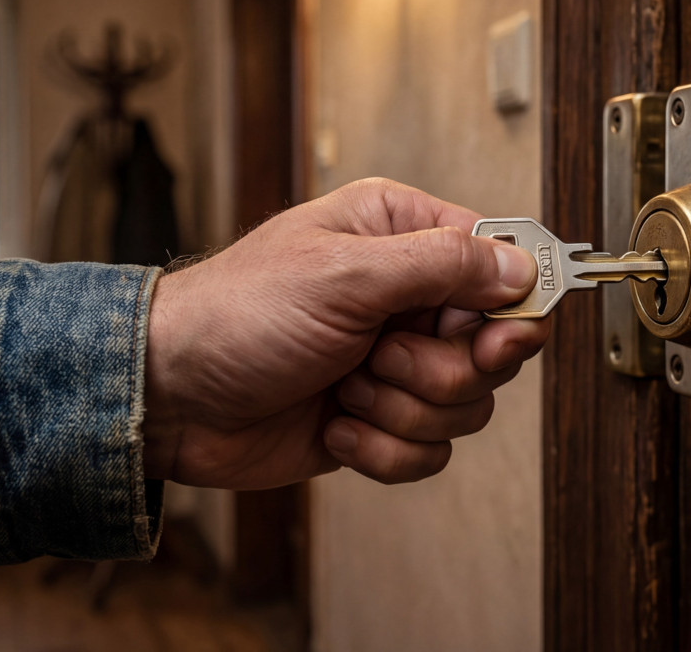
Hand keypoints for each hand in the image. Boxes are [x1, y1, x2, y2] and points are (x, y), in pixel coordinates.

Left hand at [142, 178, 550, 488]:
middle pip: (494, 346)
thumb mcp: (342, 274)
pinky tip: (338, 425)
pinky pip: (433, 451)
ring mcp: (396, 362)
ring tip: (346, 386)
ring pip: (468, 404)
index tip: (498, 334)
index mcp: (402, 238)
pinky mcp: (383, 419)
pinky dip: (385, 450)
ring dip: (403, 409)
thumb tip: (519, 268)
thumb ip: (441, 264)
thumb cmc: (236, 315)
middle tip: (383, 357)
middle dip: (438, 368)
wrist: (171, 397)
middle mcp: (408, 299)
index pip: (499, 264)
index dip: (509, 305)